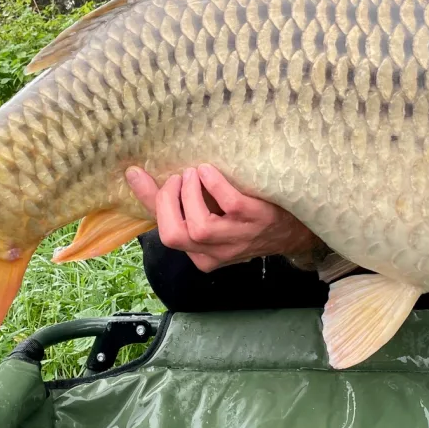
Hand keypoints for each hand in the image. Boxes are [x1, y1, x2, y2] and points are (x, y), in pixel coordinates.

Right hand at [125, 164, 319, 271]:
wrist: (292, 228)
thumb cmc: (246, 220)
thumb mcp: (211, 217)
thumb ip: (179, 203)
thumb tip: (141, 177)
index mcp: (201, 255)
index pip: (165, 233)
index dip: (148, 200)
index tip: (135, 173)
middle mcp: (216, 253)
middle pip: (174, 235)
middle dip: (167, 201)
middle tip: (178, 178)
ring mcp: (237, 239)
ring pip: (198, 226)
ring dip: (189, 193)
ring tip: (194, 174)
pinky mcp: (255, 220)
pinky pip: (228, 203)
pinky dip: (213, 183)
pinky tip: (209, 172)